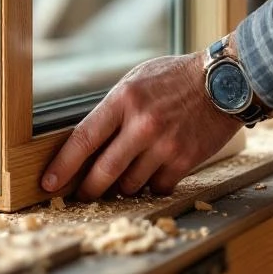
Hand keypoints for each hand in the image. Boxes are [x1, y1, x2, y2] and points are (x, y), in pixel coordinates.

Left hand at [40, 53, 242, 199]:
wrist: (224, 81)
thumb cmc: (174, 79)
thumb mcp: (135, 81)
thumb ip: (113, 110)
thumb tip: (88, 142)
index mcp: (123, 100)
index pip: (84, 139)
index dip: (63, 165)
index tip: (48, 182)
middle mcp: (142, 124)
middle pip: (104, 171)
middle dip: (87, 188)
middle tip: (80, 194)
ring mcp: (165, 145)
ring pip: (130, 184)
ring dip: (121, 188)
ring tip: (119, 181)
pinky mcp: (185, 160)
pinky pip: (157, 187)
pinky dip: (149, 187)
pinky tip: (149, 176)